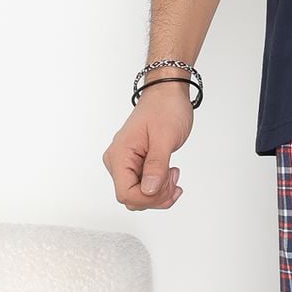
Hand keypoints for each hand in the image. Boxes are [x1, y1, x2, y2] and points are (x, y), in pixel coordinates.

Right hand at [102, 82, 193, 210]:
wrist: (167, 94)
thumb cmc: (165, 108)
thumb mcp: (165, 137)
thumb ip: (156, 166)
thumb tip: (148, 191)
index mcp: (120, 155)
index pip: (125, 194)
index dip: (148, 197)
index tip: (167, 182)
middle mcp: (117, 161)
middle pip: (132, 198)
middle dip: (157, 196)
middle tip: (174, 177)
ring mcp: (126, 163)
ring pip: (138, 195)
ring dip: (159, 193)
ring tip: (173, 174)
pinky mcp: (135, 164)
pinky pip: (143, 187)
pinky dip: (159, 188)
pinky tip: (170, 176)